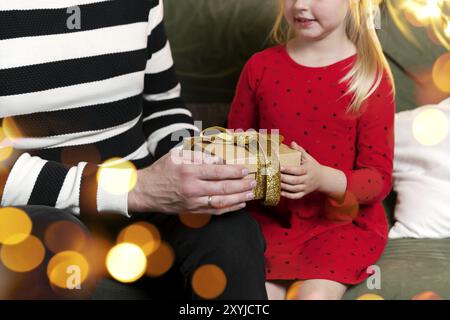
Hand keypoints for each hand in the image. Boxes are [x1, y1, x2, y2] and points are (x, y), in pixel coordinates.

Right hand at [128, 149, 255, 214]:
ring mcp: (193, 202)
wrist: (144, 191)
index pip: (217, 171)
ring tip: (251, 194)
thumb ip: (198, 156)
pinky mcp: (192, 211)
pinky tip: (239, 204)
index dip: (234, 171)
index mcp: (189, 171)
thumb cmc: (160, 171)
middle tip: (253, 181)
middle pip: (222, 187)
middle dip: (241, 185)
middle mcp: (192, 188)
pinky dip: (228, 208)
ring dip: (239, 198)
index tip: (245, 170)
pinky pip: (214, 210)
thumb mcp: (176, 156)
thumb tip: (217, 160)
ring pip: (221, 201)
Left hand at [280, 141, 324, 199]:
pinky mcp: (305, 193)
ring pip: (294, 189)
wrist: (323, 179)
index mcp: (308, 170)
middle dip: (284, 179)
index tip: (280, 167)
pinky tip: (281, 193)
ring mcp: (306, 187)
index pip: (298, 170)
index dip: (289, 169)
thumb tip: (292, 142)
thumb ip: (300, 151)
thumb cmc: (313, 166)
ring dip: (284, 187)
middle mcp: (308, 179)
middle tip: (274, 175)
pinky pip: (296, 196)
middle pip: (295, 181)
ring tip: (275, 183)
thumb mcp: (308, 158)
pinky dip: (288, 196)